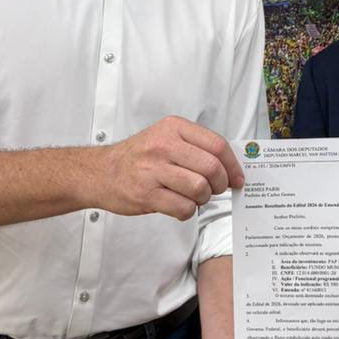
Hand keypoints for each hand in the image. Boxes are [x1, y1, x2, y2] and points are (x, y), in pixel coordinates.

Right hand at [103, 117, 243, 219]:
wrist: (101, 172)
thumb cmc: (137, 157)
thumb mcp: (165, 137)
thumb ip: (195, 146)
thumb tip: (230, 166)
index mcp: (173, 128)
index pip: (217, 145)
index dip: (233, 165)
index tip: (237, 178)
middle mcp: (163, 145)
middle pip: (212, 167)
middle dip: (220, 184)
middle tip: (215, 189)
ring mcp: (153, 170)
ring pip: (199, 188)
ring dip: (203, 198)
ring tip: (193, 196)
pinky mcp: (146, 194)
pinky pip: (183, 207)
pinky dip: (187, 211)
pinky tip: (178, 204)